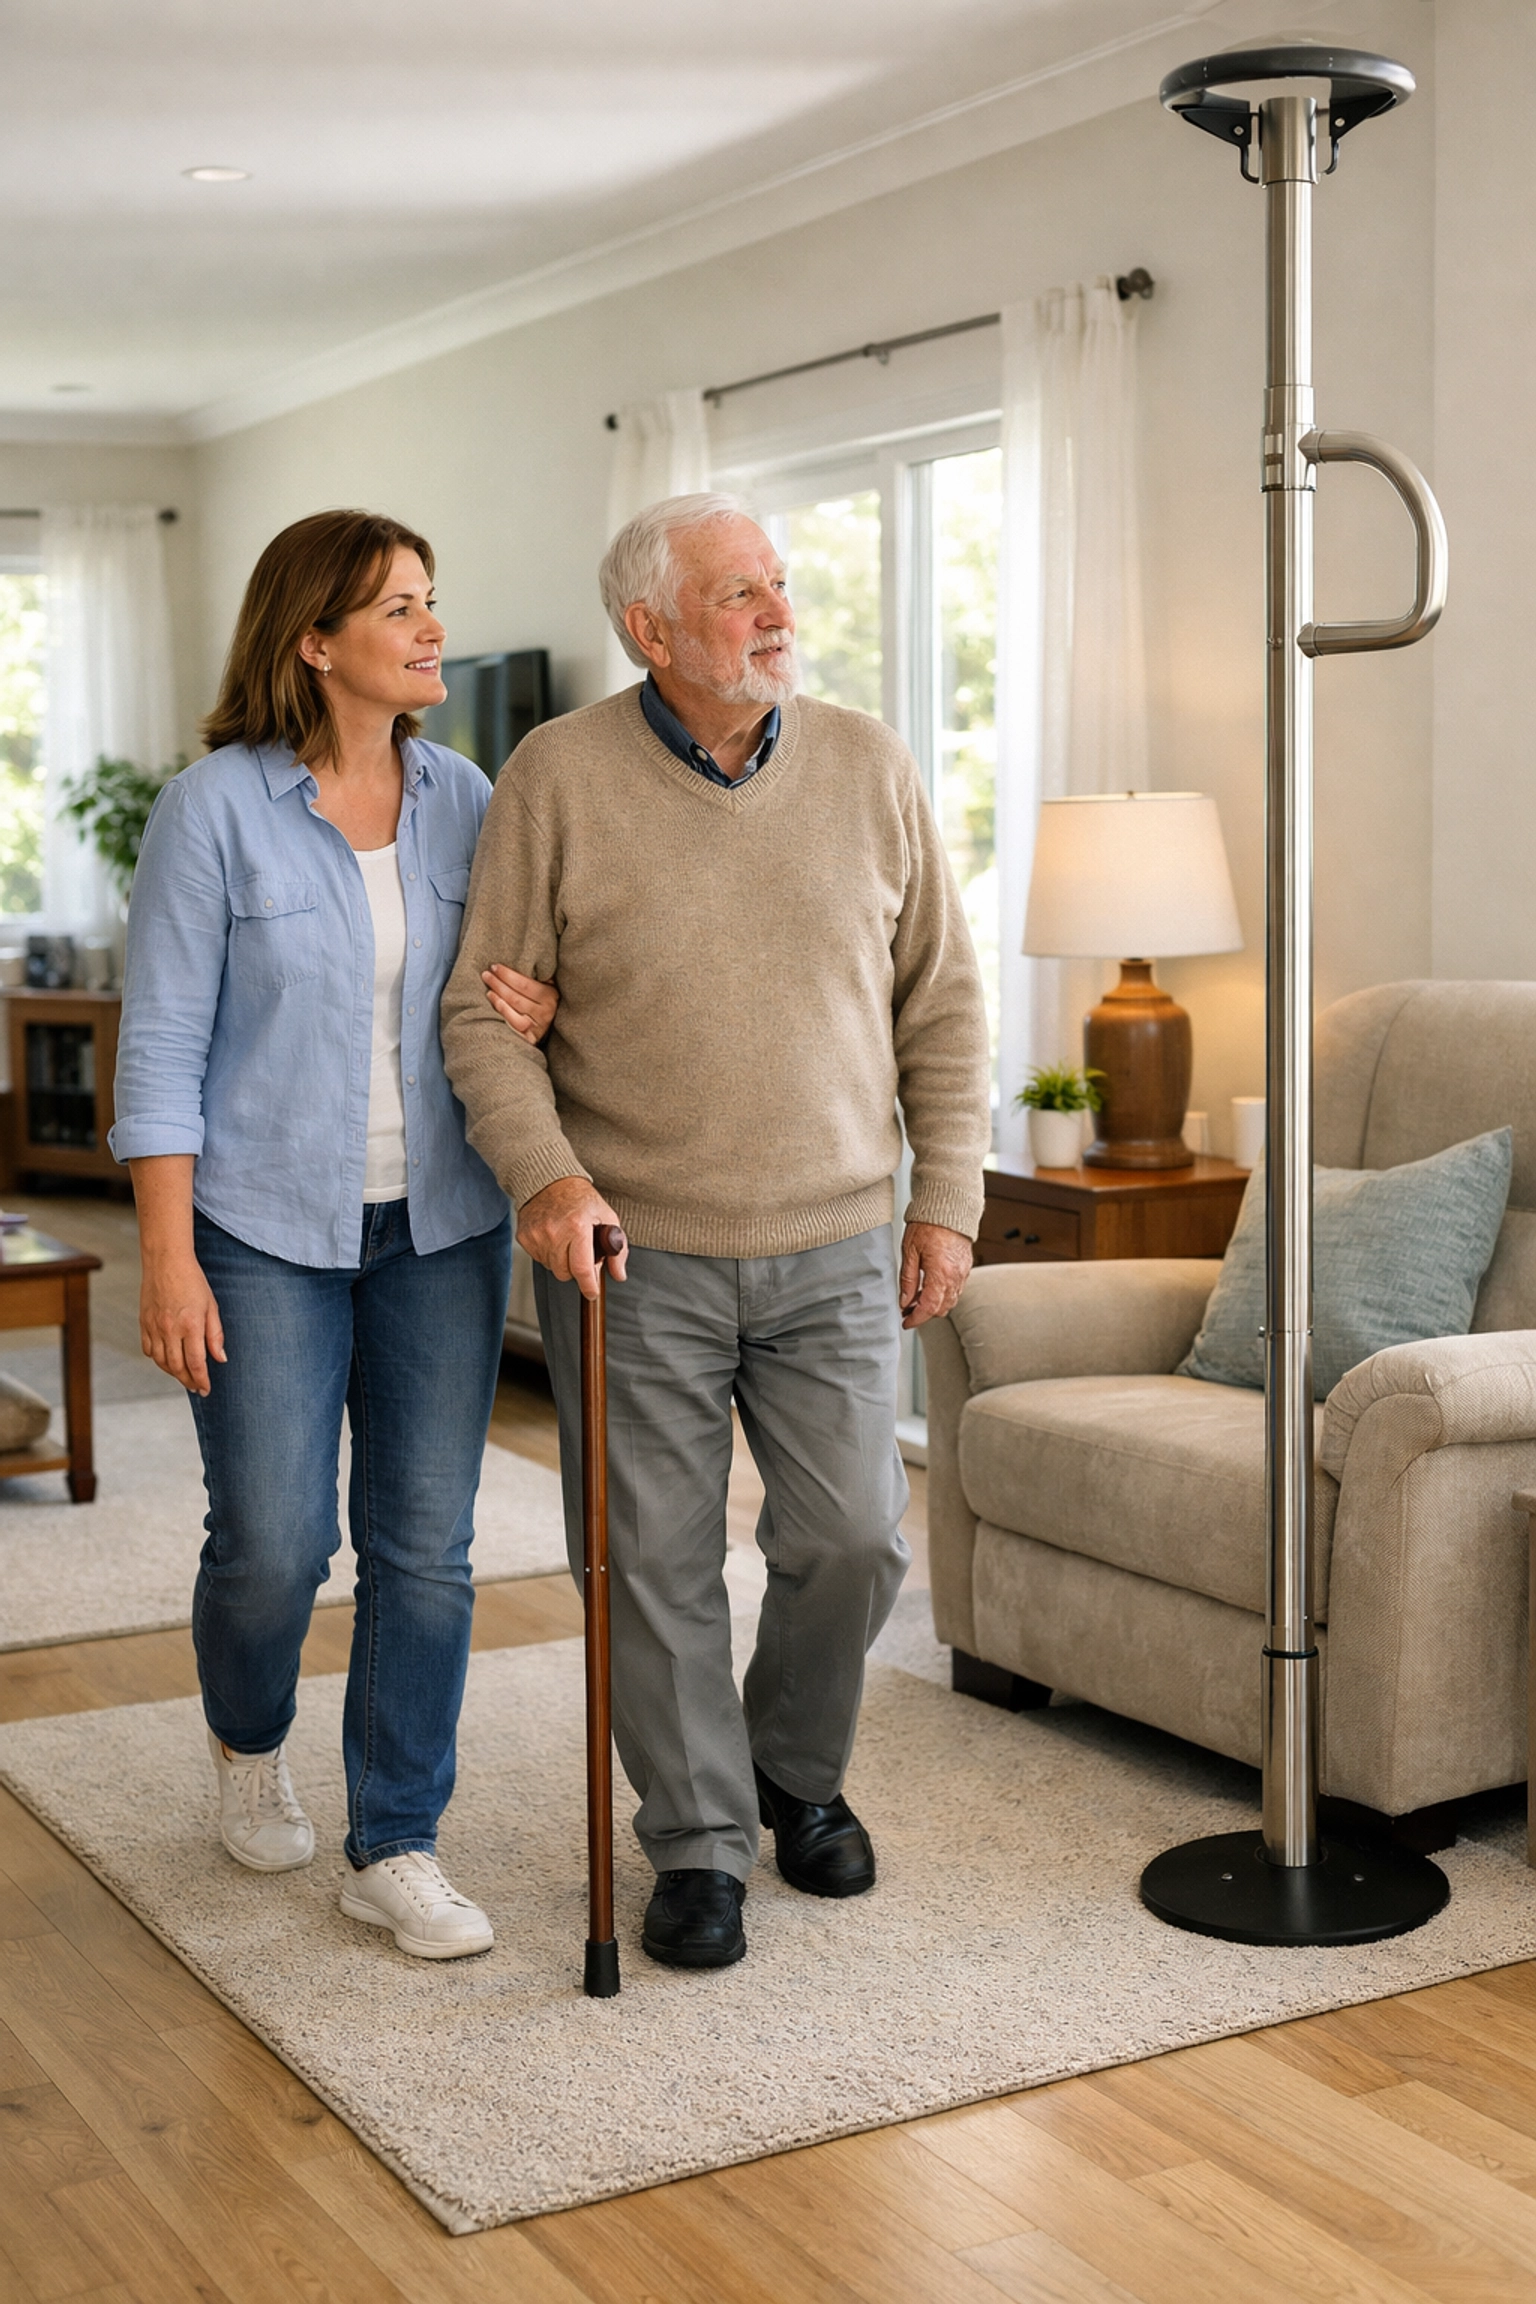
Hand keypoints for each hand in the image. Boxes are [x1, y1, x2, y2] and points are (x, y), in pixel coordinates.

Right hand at [140, 1249, 226, 1394]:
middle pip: (177, 1367)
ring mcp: (154, 1327)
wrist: (166, 1261)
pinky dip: (158, 1360)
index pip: (196, 1362)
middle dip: (188, 1381)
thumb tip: (220, 1358)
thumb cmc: (192, 1281)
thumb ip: (215, 1335)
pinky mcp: (143, 1323)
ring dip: (173, 1373)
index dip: (201, 1379)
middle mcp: (170, 1329)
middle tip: (196, 1387)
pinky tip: (168, 1360)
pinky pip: (149, 1350)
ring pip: (161, 1362)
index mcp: (190, 1325)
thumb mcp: (211, 1306)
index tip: (206, 1389)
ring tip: (184, 1376)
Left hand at [482, 965, 557, 1044]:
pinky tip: (494, 1002)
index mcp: (551, 995)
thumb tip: (525, 958)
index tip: (494, 967)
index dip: (508, 975)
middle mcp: (546, 1011)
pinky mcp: (530, 1037)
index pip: (525, 984)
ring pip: (514, 1010)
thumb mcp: (546, 986)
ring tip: (488, 988)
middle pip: (516, 997)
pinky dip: (502, 1012)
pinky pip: (513, 1024)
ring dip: (498, 997)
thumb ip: (539, 975)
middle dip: (499, 984)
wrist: (546, 1026)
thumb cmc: (541, 1001)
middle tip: (486, 975)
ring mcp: (538, 1026)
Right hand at [517, 1175, 627, 1300]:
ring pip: (551, 1268)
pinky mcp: (525, 1237)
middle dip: (575, 1269)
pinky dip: (548, 1253)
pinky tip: (553, 1237)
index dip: (588, 1286)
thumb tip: (619, 1275)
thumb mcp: (607, 1218)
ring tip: (567, 1240)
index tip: (592, 1292)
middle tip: (580, 1251)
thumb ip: (617, 1249)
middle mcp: (554, 1232)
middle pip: (565, 1273)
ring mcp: (537, 1235)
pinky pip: (539, 1259)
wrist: (549, 1180)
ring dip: (561, 1261)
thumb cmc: (581, 1199)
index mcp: (577, 1227)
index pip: (581, 1269)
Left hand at [898, 1222, 971, 1328]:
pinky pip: (956, 1290)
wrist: (949, 1208)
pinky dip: (942, 1295)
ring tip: (916, 1299)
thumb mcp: (910, 1252)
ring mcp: (963, 1273)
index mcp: (940, 1273)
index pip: (928, 1307)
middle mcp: (955, 1276)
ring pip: (950, 1302)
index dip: (916, 1318)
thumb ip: (907, 1280)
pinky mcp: (966, 1268)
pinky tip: (929, 1288)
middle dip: (924, 1314)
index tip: (906, 1322)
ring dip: (934, 1305)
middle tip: (907, 1310)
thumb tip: (904, 1301)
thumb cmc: (928, 1225)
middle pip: (941, 1309)